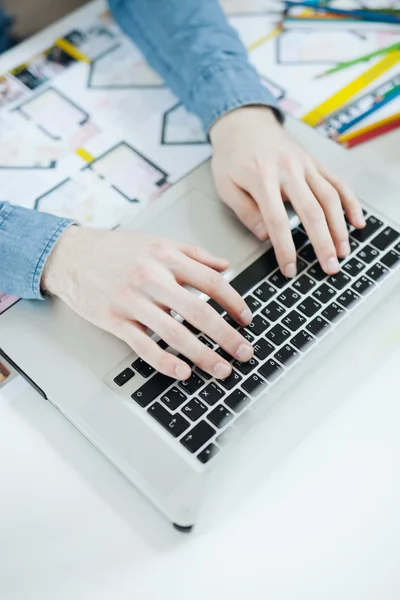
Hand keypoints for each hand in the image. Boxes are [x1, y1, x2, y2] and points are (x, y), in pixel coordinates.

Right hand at [42, 228, 253, 379]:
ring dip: (202, 355)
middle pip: (199, 312)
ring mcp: (132, 301)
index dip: (234, 303)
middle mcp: (152, 279)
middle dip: (226, 336)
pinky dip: (164, 362)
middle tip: (245, 353)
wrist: (70, 255)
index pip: (211, 283)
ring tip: (222, 369)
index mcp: (166, 258)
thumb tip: (225, 265)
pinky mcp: (115, 321)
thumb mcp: (157, 242)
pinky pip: (143, 346)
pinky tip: (183, 372)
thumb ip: (193, 253)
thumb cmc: (115, 249)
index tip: (247, 319)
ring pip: (174, 333)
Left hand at [210, 106, 365, 277]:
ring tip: (343, 251)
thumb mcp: (226, 186)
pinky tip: (356, 222)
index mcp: (262, 178)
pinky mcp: (315, 162)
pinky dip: (350, 203)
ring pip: (329, 198)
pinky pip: (338, 183)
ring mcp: (305, 165)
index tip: (290, 269)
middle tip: (329, 266)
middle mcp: (288, 170)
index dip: (285, 248)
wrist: (244, 123)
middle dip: (322, 243)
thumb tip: (265, 236)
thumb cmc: (233, 156)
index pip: (277, 221)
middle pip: (311, 211)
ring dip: (339, 228)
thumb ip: (245, 212)